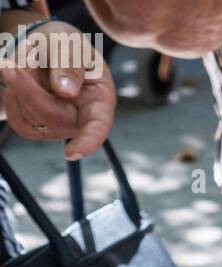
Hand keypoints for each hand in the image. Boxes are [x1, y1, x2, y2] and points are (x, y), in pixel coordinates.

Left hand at [0, 22, 116, 158]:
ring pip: (32, 121)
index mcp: (99, 101)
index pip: (97, 126)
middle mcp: (83, 121)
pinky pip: (19, 121)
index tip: (71, 153)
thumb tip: (65, 92)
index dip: (87, 142)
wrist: (47, 48)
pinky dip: (12, 99)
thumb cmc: (64, 45)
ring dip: (18, 89)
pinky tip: (20, 85)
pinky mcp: (40, 129)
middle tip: (9, 64)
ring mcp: (61, 128)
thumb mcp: (69, 44)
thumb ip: (69, 64)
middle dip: (27, 90)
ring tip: (27, 69)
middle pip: (53, 118)